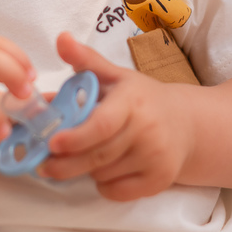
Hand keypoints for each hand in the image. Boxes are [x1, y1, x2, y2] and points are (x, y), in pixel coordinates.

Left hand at [41, 32, 194, 201]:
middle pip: (98, 156)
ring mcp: (156, 157)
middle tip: (44, 164)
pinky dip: (104, 185)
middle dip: (66, 163)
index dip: (75, 137)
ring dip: (86, 170)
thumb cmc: (142, 98)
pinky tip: (106, 170)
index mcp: (132, 101)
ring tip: (84, 157)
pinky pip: (118, 192)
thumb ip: (85, 60)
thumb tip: (61, 39)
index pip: (102, 125)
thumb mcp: (115, 76)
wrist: (187, 124)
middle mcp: (147, 129)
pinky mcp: (160, 180)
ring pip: (104, 174)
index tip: (52, 143)